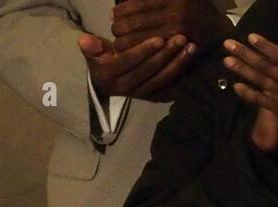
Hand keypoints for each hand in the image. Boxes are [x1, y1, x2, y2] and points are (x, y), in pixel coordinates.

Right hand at [79, 32, 196, 101]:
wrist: (109, 83)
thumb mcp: (93, 54)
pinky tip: (192, 60)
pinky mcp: (155, 96)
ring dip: (179, 63)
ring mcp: (143, 94)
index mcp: (111, 78)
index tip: (159, 38)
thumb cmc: (102, 61)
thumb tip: (85, 40)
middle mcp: (128, 89)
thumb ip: (91, 47)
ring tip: (191, 47)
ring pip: (163, 78)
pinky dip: (183, 73)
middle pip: (151, 71)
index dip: (144, 51)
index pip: (130, 63)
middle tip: (181, 38)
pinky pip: (171, 85)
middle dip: (167, 54)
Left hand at [111, 0, 232, 51]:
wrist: (218, 29)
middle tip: (115, 30)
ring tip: (120, 43)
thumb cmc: (193, 8)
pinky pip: (152, 51)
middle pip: (134, 22)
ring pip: (140, 40)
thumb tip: (126, 3)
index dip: (121, 10)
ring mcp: (178, 32)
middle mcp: (175, 13)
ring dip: (125, 43)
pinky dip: (138, 52)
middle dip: (120, 28)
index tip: (114, 14)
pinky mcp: (180, 48)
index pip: (136, 4)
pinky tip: (133, 52)